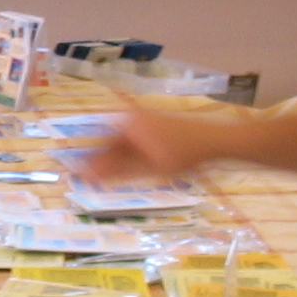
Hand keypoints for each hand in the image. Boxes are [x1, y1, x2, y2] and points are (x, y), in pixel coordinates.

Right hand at [83, 103, 241, 181]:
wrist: (212, 139)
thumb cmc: (181, 154)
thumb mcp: (148, 168)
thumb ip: (117, 172)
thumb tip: (90, 177)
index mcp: (126, 124)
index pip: (100, 146)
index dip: (92, 164)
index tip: (84, 179)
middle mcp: (131, 116)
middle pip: (111, 142)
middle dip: (106, 161)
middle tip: (99, 180)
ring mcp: (143, 116)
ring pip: (123, 141)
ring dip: (120, 158)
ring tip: (118, 176)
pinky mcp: (153, 120)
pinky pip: (135, 137)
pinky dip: (132, 152)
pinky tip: (136, 166)